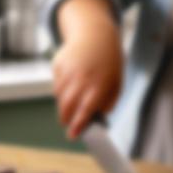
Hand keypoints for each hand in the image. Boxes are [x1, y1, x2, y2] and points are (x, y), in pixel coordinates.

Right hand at [51, 24, 123, 139]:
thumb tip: (95, 118)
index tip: (72, 136)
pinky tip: (71, 82)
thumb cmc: (109, 63)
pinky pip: (56, 84)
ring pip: (59, 96)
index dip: (78, 125)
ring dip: (63, 104)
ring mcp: (67, 71)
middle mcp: (81, 79)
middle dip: (65, 119)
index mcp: (99, 85)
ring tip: (73, 99)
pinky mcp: (58, 64)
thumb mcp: (116, 83)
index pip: (85, 110)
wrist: (96, 36)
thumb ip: (108, 102)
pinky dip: (61, 89)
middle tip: (68, 124)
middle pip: (67, 106)